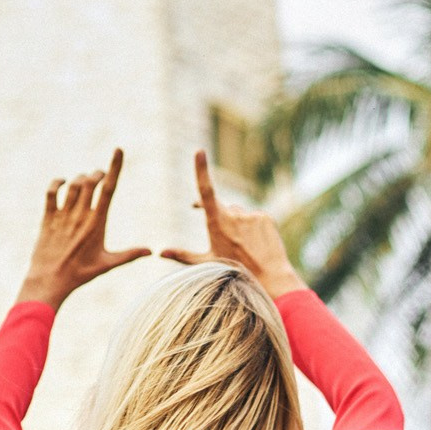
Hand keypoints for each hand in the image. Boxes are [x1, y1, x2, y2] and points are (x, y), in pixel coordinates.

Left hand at [17, 149, 150, 309]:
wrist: (50, 280)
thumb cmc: (80, 274)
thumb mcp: (107, 264)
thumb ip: (129, 255)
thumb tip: (151, 252)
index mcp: (97, 223)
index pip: (108, 188)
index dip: (114, 167)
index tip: (118, 150)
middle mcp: (80, 215)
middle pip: (90, 181)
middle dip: (97, 173)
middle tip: (100, 175)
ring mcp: (63, 215)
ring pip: (73, 185)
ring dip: (81, 178)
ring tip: (86, 180)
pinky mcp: (48, 218)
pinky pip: (51, 192)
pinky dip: (57, 182)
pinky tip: (62, 182)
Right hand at [161, 151, 305, 302]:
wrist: (271, 278)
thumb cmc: (235, 273)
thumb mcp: (206, 263)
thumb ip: (182, 255)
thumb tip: (160, 252)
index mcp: (217, 222)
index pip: (205, 190)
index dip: (201, 169)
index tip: (199, 151)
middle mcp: (235, 215)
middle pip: (223, 208)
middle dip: (220, 217)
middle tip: (221, 237)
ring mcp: (251, 215)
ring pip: (239, 214)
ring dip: (237, 225)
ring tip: (241, 247)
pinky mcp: (265, 217)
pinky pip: (254, 218)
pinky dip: (252, 228)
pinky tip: (254, 245)